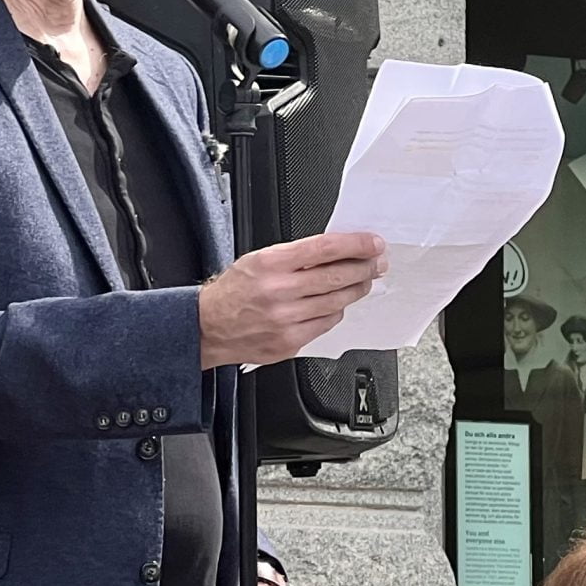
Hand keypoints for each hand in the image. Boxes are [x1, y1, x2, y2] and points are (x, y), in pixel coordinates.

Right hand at [199, 233, 388, 368]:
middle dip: (365, 267)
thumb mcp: (258, 260)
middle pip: (337, 276)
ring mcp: (285, 319)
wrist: (208, 327)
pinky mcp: (290, 341)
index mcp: (270, 264)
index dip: (356, 244)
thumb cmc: (232, 292)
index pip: (325, 249)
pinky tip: (336, 304)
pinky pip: (326, 323)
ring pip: (337, 302)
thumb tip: (335, 251)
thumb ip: (295, 256)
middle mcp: (279, 292)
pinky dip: (335, 311)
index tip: (373, 243)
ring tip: (362, 282)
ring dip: (356, 289)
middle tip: (378, 263)